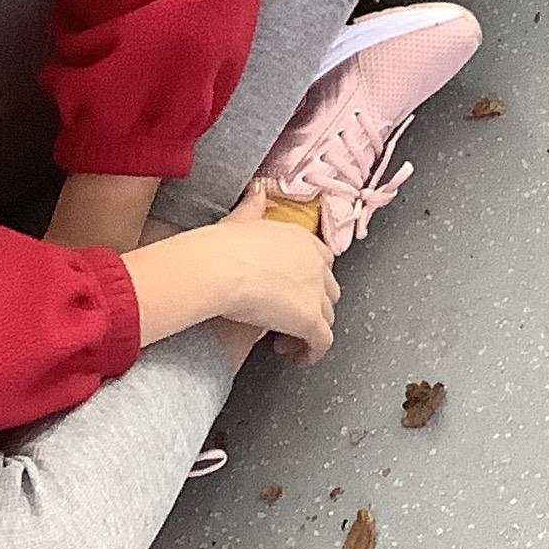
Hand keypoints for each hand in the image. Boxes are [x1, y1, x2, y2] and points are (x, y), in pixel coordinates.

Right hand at [212, 183, 340, 362]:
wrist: (219, 268)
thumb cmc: (223, 246)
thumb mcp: (241, 218)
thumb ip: (253, 205)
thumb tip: (255, 190)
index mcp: (302, 239)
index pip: (321, 261)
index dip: (310, 279)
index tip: (290, 291)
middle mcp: (317, 264)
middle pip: (328, 290)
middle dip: (312, 304)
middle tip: (284, 318)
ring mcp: (317, 292)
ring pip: (326, 317)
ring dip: (309, 330)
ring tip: (284, 341)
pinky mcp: (311, 321)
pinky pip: (322, 342)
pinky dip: (312, 352)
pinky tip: (296, 358)